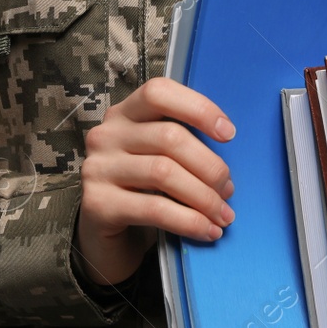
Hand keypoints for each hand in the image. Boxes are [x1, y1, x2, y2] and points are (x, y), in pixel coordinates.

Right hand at [75, 77, 236, 286]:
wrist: (105, 234)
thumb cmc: (141, 190)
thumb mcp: (157, 157)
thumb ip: (182, 145)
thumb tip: (225, 160)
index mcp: (124, 114)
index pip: (159, 93)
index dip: (198, 108)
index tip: (229, 134)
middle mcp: (106, 135)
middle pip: (169, 137)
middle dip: (209, 166)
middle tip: (228, 191)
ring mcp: (97, 168)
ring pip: (164, 172)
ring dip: (203, 197)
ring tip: (223, 215)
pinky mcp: (98, 204)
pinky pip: (154, 208)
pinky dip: (189, 221)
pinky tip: (207, 230)